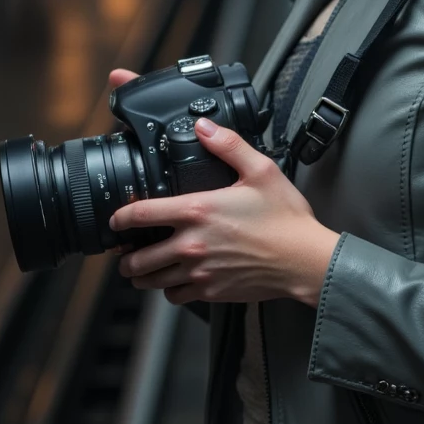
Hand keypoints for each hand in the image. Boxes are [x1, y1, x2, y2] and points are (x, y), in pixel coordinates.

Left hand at [107, 109, 338, 307]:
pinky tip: (174, 282)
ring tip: (140, 270)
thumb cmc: (286, 219)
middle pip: (138, 258)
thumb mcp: (260, 170)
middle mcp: (191, 245)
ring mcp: (200, 272)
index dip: (121, 217)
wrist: (305, 260)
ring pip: (153, 281)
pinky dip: (169, 291)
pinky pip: (176, 297)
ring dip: (142, 276)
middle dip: (126, 256)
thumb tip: (203, 126)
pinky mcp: (211, 292)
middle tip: (124, 252)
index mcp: (197, 211)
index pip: (141, 215)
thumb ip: (228, 145)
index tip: (117, 218)